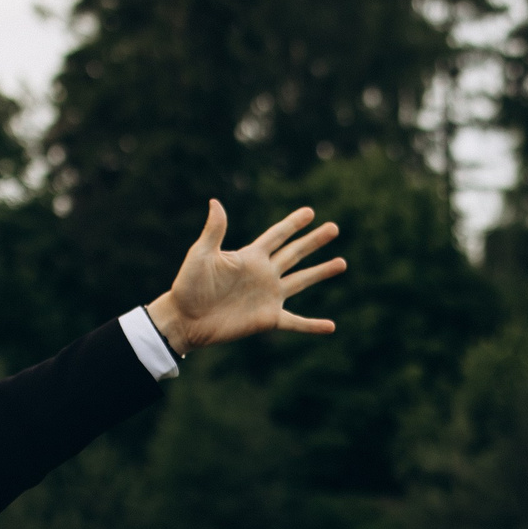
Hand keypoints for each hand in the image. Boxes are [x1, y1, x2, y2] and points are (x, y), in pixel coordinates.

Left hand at [145, 202, 343, 353]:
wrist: (185, 319)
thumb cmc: (189, 285)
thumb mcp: (201, 255)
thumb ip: (214, 231)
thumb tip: (215, 201)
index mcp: (250, 257)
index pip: (277, 236)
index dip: (293, 224)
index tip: (310, 212)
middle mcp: (264, 274)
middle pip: (295, 253)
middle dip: (314, 241)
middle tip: (334, 228)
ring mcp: (268, 296)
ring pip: (302, 281)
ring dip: (321, 273)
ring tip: (342, 263)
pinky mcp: (268, 319)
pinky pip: (296, 322)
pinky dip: (313, 325)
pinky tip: (331, 327)